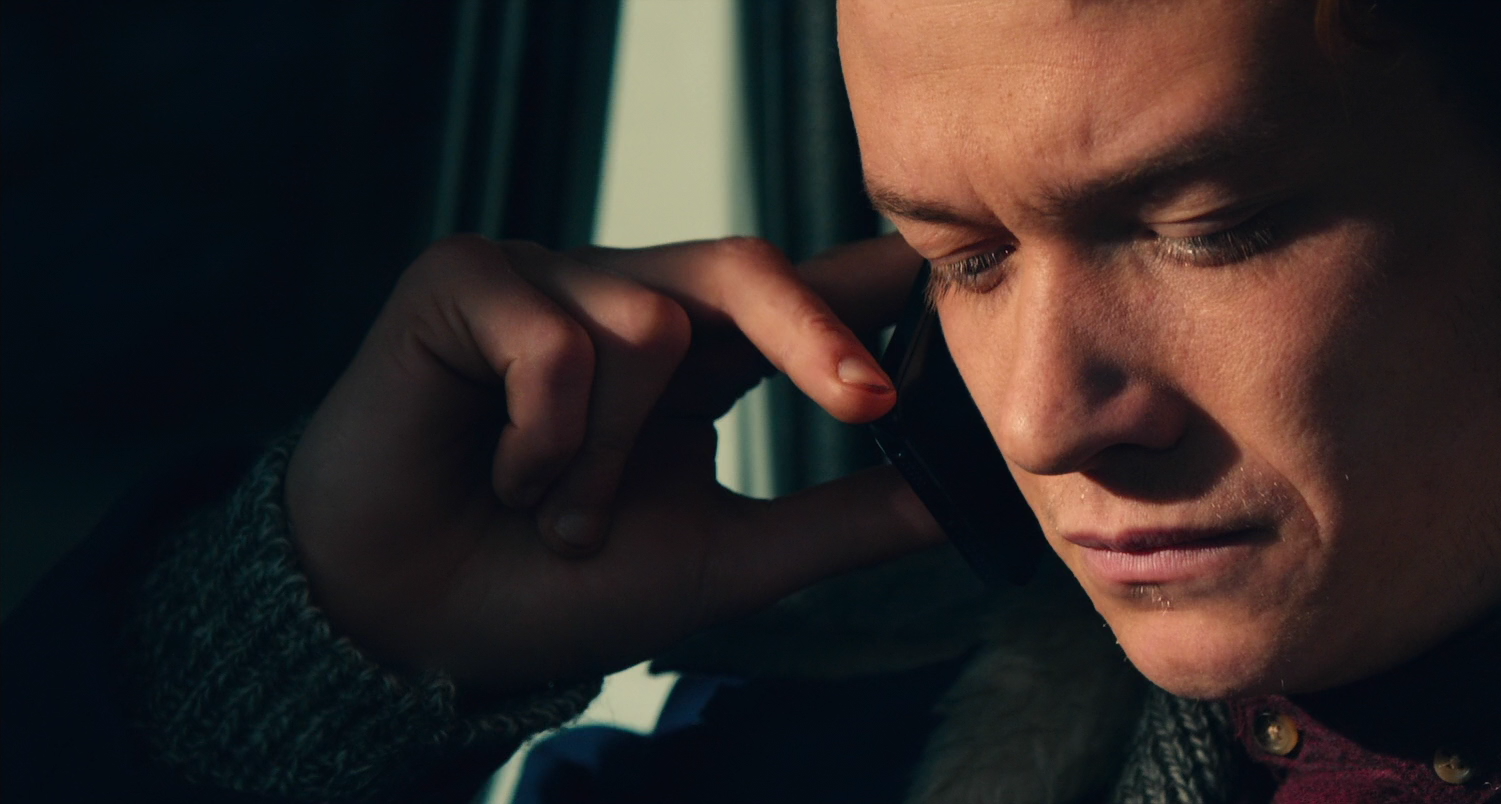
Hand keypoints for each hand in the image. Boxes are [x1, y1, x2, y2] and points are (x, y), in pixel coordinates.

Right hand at [284, 234, 940, 693]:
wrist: (413, 629)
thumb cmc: (559, 590)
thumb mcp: (726, 560)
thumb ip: (839, 524)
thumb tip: (958, 501)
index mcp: (700, 356)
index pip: (803, 294)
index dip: (880, 288)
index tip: (960, 310)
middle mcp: (630, 301)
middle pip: (748, 264)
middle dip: (813, 334)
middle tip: (867, 407)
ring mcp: (546, 281)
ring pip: (642, 325)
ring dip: (607, 459)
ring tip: (558, 517)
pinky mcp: (463, 282)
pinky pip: (551, 339)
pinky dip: (540, 438)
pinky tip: (501, 475)